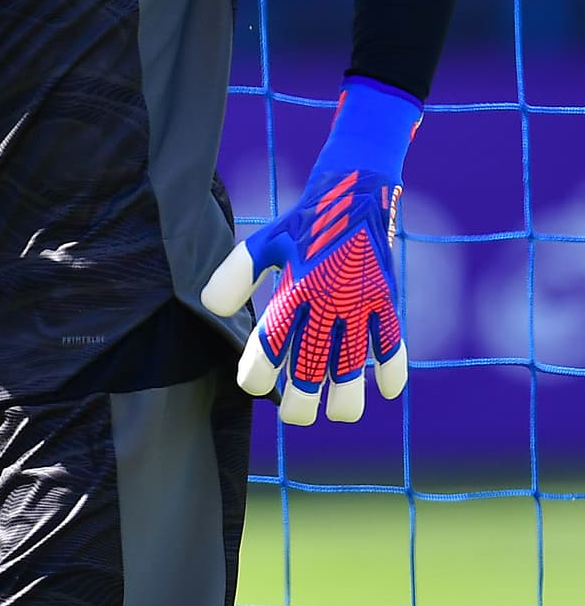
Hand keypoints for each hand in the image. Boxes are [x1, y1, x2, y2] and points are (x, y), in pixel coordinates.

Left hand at [201, 173, 405, 423]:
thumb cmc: (303, 225)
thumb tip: (212, 310)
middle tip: (295, 415)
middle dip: (301, 401)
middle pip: (311, 365)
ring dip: (347, 397)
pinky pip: (392, 342)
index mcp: (292, 286)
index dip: (260, 371)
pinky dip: (392, 369)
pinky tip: (385, 390)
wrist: (354, 190)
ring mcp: (359, 300)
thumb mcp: (263, 243)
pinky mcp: (386, 297)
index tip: (256, 384)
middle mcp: (325, 297)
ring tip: (339, 413)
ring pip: (354, 364)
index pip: (271, 342)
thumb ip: (235, 276)